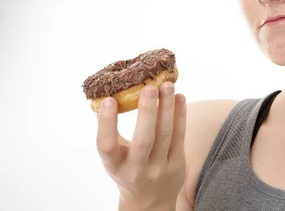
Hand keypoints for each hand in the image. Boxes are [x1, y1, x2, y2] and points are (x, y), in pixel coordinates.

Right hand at [96, 82, 186, 209]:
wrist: (148, 202)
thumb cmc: (126, 170)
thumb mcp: (113, 157)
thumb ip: (109, 131)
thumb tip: (104, 94)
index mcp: (115, 166)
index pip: (106, 146)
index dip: (107, 123)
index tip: (109, 99)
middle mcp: (137, 169)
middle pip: (143, 140)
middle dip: (147, 112)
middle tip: (149, 87)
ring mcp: (159, 168)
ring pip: (165, 135)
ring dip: (167, 108)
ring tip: (167, 85)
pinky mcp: (177, 164)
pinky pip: (179, 136)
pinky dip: (180, 115)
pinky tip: (179, 97)